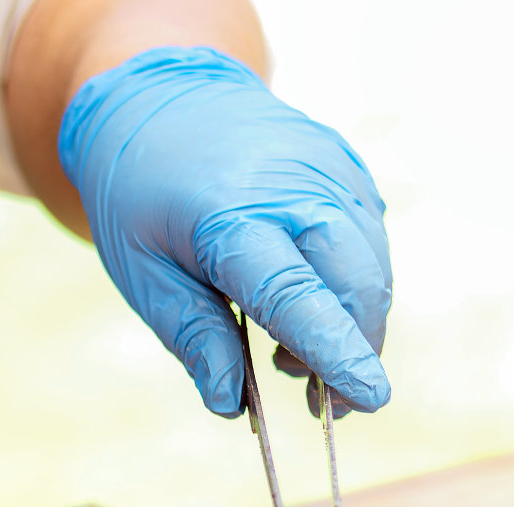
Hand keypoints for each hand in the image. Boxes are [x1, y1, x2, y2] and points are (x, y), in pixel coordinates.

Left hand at [58, 46, 391, 416]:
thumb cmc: (141, 195)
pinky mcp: (345, 167)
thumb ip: (192, 336)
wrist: (159, 97)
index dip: (335, 351)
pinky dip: (354, 284)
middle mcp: (294, 187)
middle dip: (355, 349)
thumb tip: (229, 403)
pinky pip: (369, 239)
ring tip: (292, 354)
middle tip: (321, 400)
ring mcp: (328, 170)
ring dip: (354, 323)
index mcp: (232, 217)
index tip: (369, 398)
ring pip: (373, 265)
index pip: (296, 295)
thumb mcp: (142, 274)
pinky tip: (308, 301)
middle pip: (356, 282)